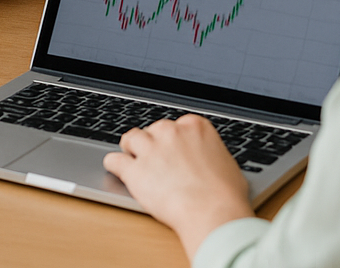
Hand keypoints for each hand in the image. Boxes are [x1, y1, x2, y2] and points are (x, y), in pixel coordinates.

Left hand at [102, 115, 255, 259]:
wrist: (213, 214)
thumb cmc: (225, 196)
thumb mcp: (226, 164)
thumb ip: (210, 155)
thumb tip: (208, 162)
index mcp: (195, 127)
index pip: (176, 125)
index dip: (172, 140)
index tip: (172, 149)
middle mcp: (170, 133)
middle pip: (153, 130)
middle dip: (153, 144)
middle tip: (156, 160)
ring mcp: (151, 150)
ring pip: (130, 138)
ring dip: (131, 148)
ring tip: (132, 158)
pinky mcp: (134, 170)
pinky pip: (114, 160)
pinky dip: (114, 165)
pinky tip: (116, 168)